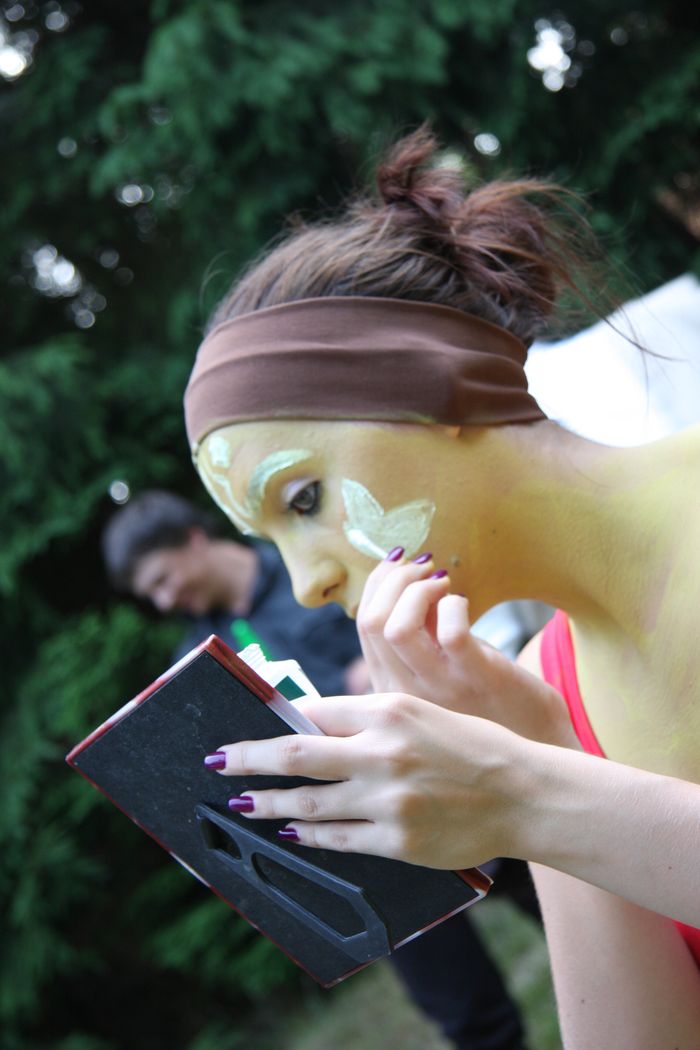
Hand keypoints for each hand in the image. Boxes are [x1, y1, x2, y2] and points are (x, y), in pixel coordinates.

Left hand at [208, 692, 531, 867]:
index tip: (244, 728)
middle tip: (215, 761)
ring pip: (308, 802)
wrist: (523, 793)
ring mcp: (388, 799)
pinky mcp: (397, 840)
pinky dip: (308, 834)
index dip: (272, 723)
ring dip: (266, 803)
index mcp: (388, 710)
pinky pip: (338, 839)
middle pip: (295, 755)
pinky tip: (289, 830)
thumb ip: (368, 718)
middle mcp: (382, 751)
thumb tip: (311, 726)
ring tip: (240, 803)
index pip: (313, 714)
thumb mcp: (421, 713)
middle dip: (246, 759)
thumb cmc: (472, 746)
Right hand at [357, 556, 573, 745]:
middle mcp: (405, 695)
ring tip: (440, 581)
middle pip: (371, 622)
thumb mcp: (437, 680)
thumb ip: (419, 641)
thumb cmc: (487, 712)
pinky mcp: (477, 682)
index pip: (364, 626)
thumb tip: (404, 584)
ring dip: (417, 589)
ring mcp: (440, 691)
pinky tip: (464, 604)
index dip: (378, 585)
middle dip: (394, 578)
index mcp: (390, 692)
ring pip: (397, 627)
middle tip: (422, 567)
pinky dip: (454, 604)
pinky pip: (450, 632)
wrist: (534, 762)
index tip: (399, 565)